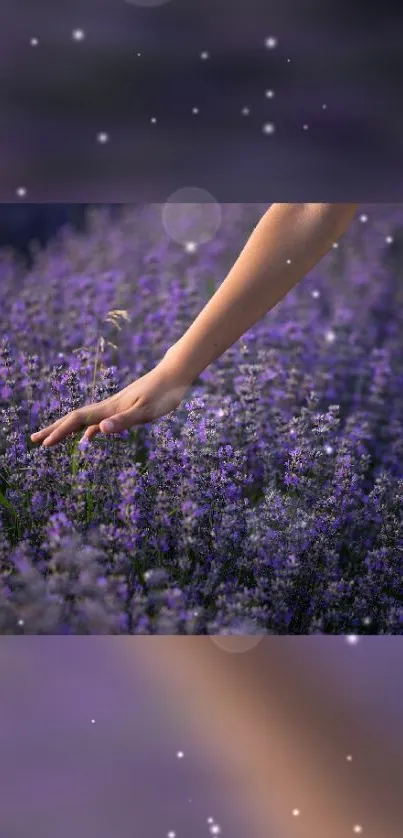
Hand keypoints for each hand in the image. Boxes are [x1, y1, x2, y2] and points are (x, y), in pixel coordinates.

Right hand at [30, 357, 191, 447]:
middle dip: (54, 430)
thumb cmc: (164, 393)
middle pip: (75, 419)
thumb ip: (123, 421)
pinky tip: (89, 437)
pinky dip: (88, 430)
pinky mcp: (124, 407)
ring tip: (53, 440)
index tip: (44, 445)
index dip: (59, 432)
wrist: (175, 373)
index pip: (77, 421)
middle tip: (34, 440)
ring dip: (67, 430)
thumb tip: (99, 431)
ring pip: (85, 420)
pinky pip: (99, 421)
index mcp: (110, 408)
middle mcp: (108, 406)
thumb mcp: (146, 411)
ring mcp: (115, 406)